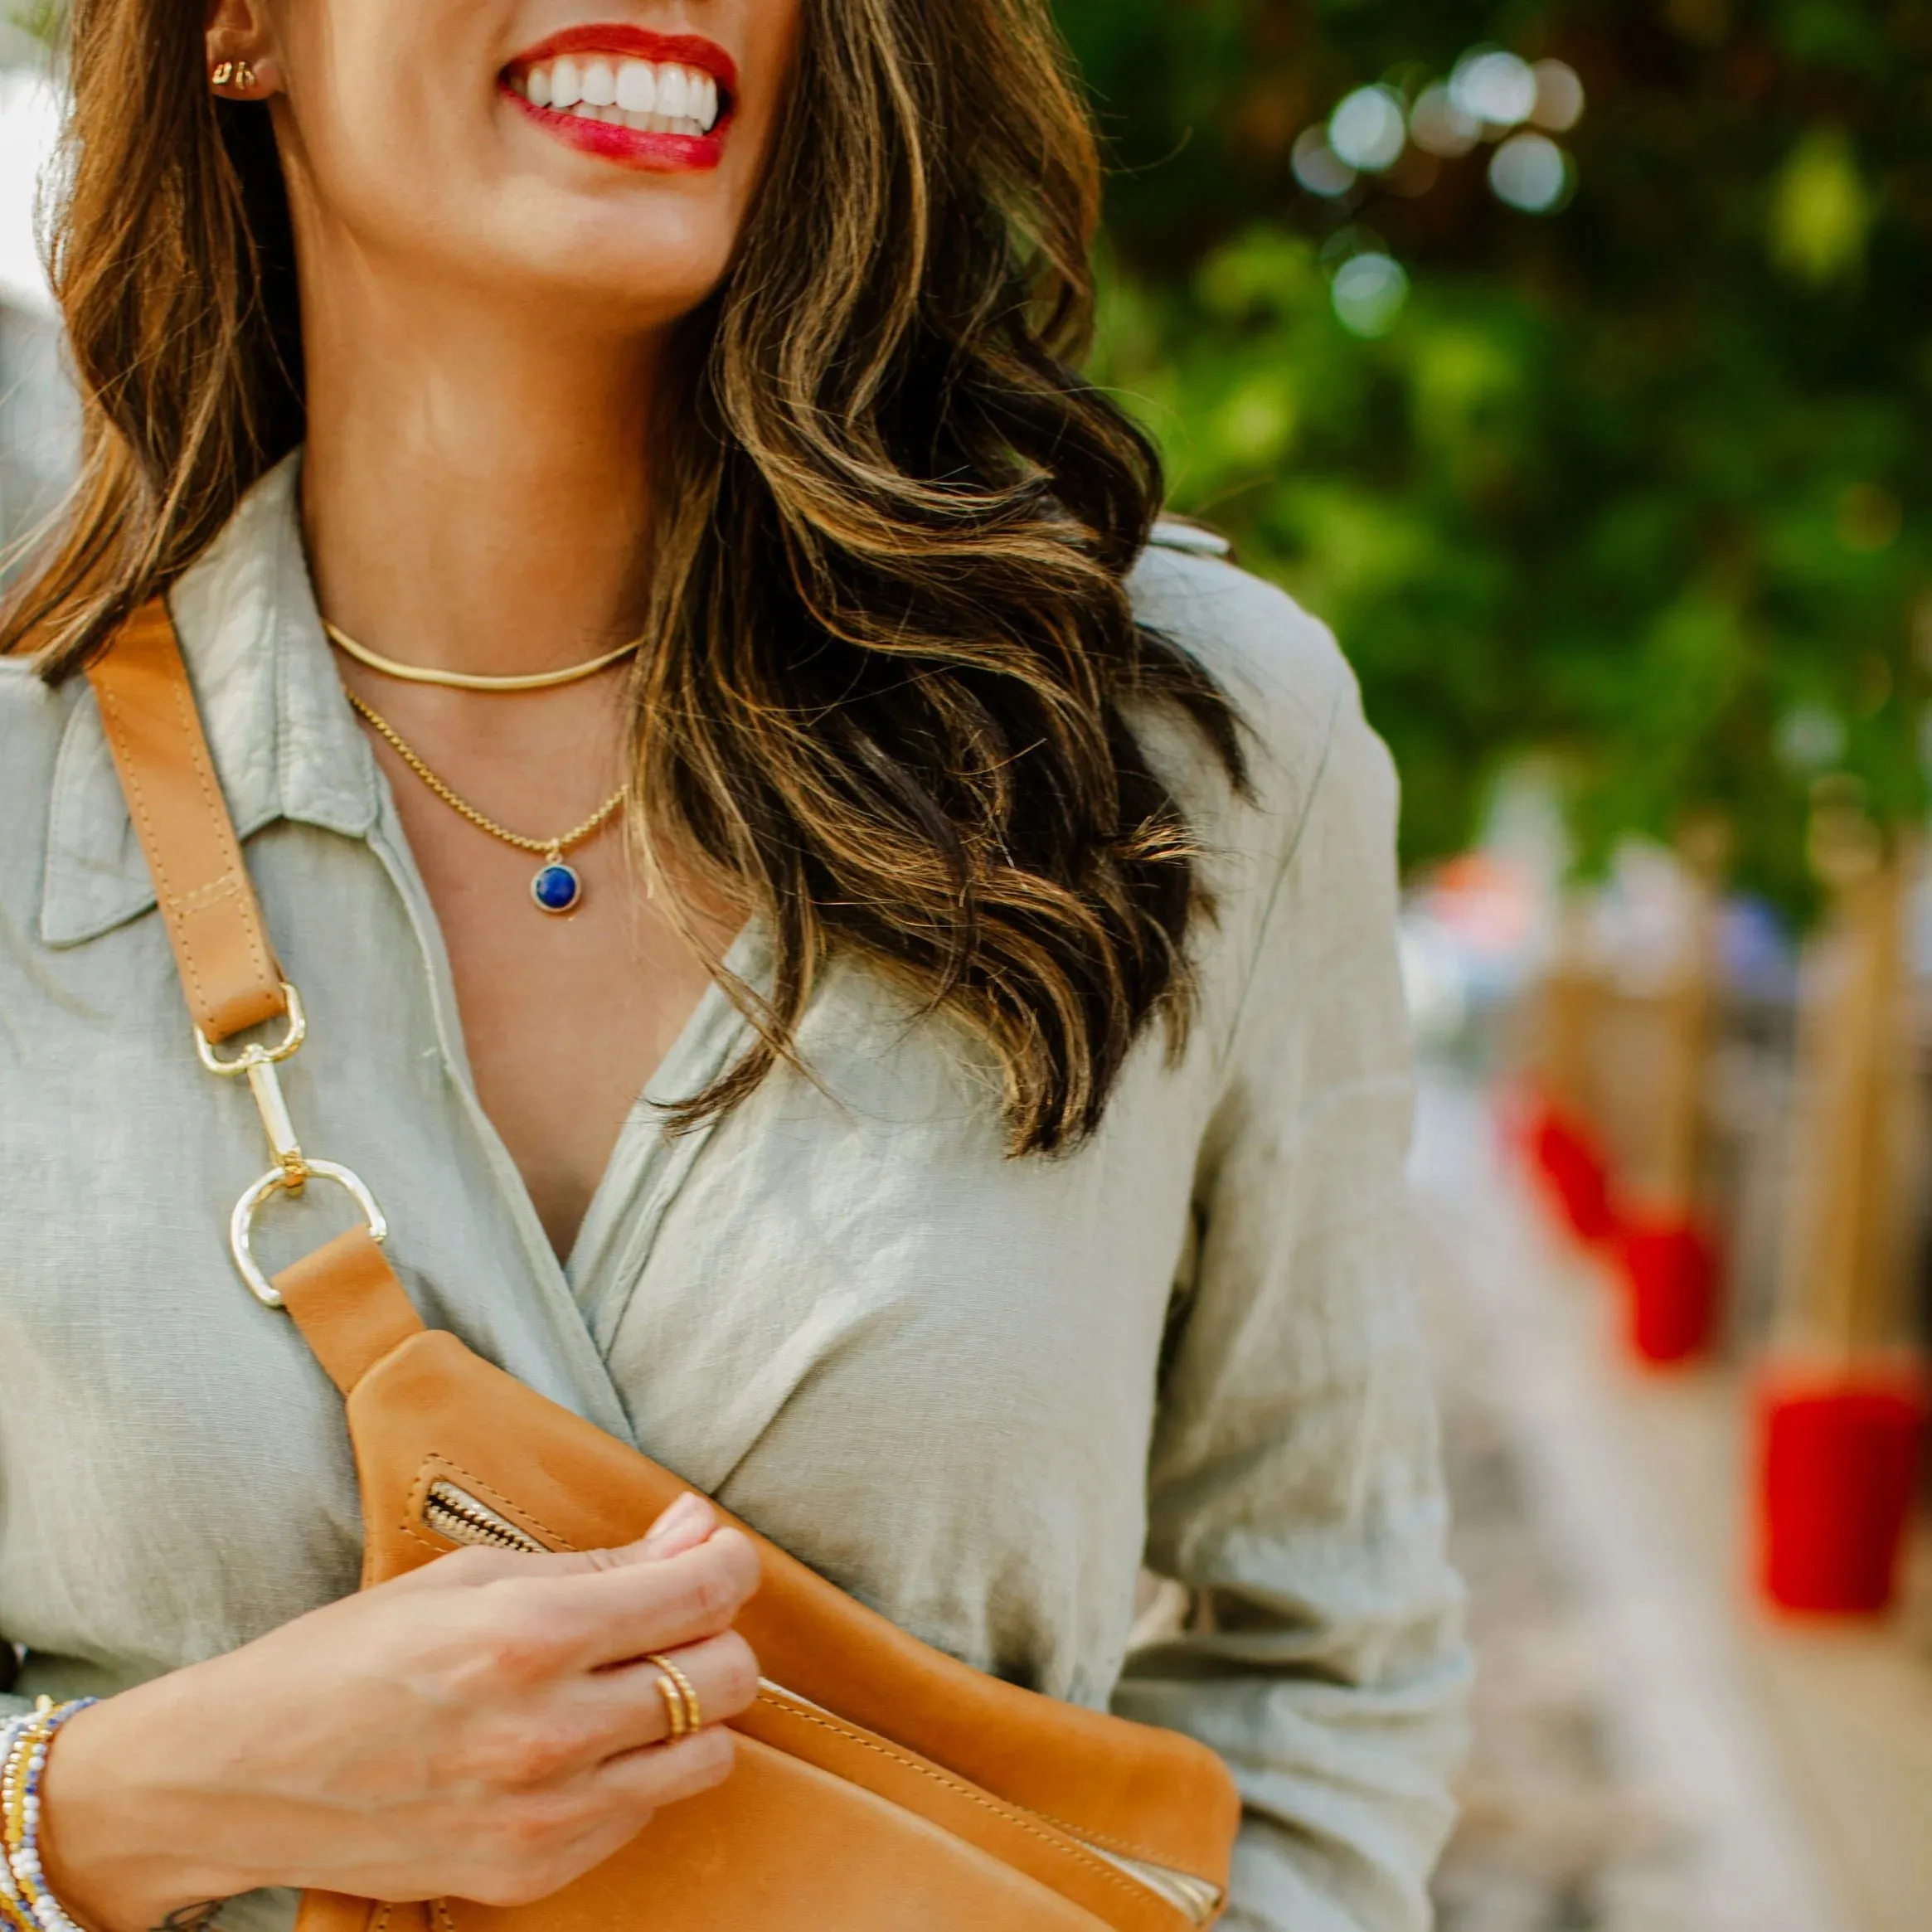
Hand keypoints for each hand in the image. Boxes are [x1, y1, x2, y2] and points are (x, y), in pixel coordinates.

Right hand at [38, 1493, 758, 1929]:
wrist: (242, 1777)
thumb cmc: (350, 1656)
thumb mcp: (471, 1577)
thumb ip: (604, 1562)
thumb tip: (697, 1530)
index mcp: (531, 1634)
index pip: (705, 1594)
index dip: (727, 1563)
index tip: (713, 1554)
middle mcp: (549, 1732)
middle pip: (727, 1679)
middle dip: (715, 1636)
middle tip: (669, 1619)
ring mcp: (544, 1816)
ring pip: (708, 1756)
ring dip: (691, 1712)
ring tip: (632, 1684)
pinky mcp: (532, 1872)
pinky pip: (644, 1814)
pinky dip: (636, 1772)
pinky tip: (582, 1743)